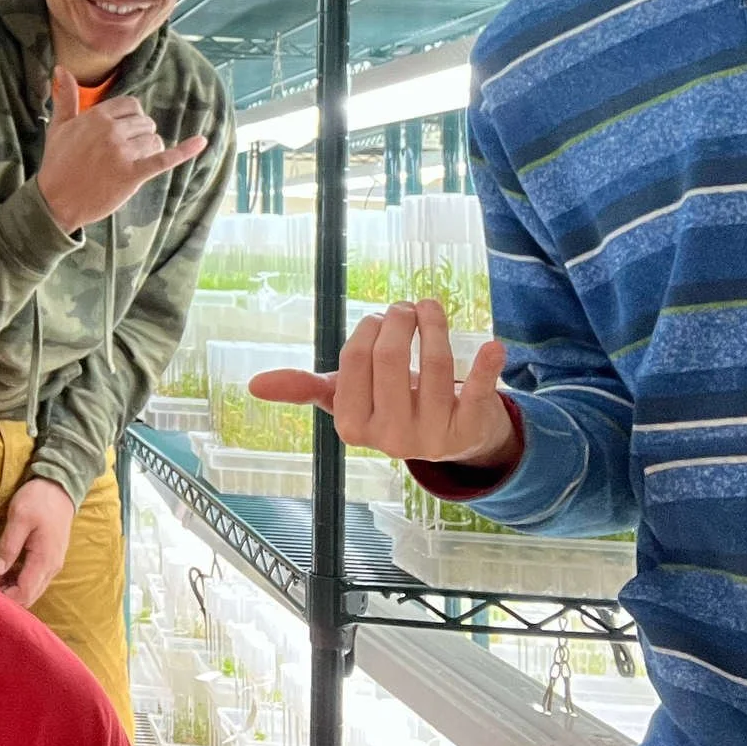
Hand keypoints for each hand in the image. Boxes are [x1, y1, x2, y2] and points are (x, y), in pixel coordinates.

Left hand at [0, 477, 76, 606]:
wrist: (61, 486)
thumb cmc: (40, 499)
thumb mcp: (19, 517)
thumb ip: (8, 546)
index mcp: (44, 560)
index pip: (24, 593)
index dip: (4, 597)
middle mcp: (51, 568)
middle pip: (29, 596)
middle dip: (6, 596)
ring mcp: (52, 564)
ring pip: (32, 589)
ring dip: (11, 588)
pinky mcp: (50, 558)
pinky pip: (34, 579)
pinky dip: (18, 580)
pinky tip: (3, 571)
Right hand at [33, 66, 210, 233]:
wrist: (55, 201)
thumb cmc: (57, 164)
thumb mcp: (59, 126)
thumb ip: (66, 97)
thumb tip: (62, 68)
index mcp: (97, 116)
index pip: (132, 106)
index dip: (131, 119)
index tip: (120, 133)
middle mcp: (111, 131)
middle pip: (145, 123)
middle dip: (140, 136)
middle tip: (121, 154)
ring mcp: (122, 153)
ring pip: (154, 141)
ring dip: (149, 150)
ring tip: (130, 163)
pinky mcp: (132, 174)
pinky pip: (164, 159)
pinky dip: (185, 151)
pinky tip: (202, 142)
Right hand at [248, 300, 519, 467]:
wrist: (451, 438)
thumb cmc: (390, 408)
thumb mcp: (347, 400)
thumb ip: (306, 389)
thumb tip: (253, 386)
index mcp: (352, 427)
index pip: (355, 362)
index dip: (366, 331)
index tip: (378, 320)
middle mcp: (390, 438)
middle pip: (391, 359)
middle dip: (398, 322)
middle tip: (405, 308)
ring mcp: (432, 435)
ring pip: (433, 366)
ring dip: (434, 325)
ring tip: (430, 307)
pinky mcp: (470, 428)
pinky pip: (477, 393)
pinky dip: (486, 368)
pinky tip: (493, 346)